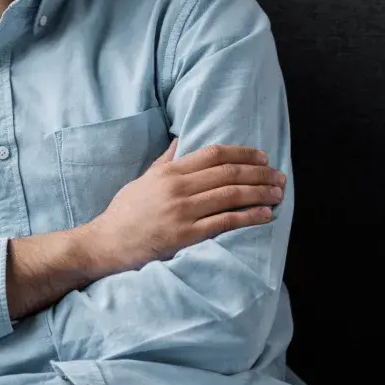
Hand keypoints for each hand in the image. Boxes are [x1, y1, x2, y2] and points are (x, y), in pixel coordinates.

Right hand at [85, 139, 286, 273]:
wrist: (105, 244)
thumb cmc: (125, 212)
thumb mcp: (144, 179)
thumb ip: (166, 160)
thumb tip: (181, 140)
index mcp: (170, 171)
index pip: (214, 154)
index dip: (243, 153)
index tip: (262, 156)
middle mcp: (178, 187)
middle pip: (229, 173)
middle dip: (259, 173)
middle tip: (279, 176)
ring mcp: (183, 211)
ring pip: (231, 195)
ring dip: (260, 192)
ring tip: (278, 193)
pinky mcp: (186, 235)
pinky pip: (225, 222)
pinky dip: (249, 217)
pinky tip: (265, 215)